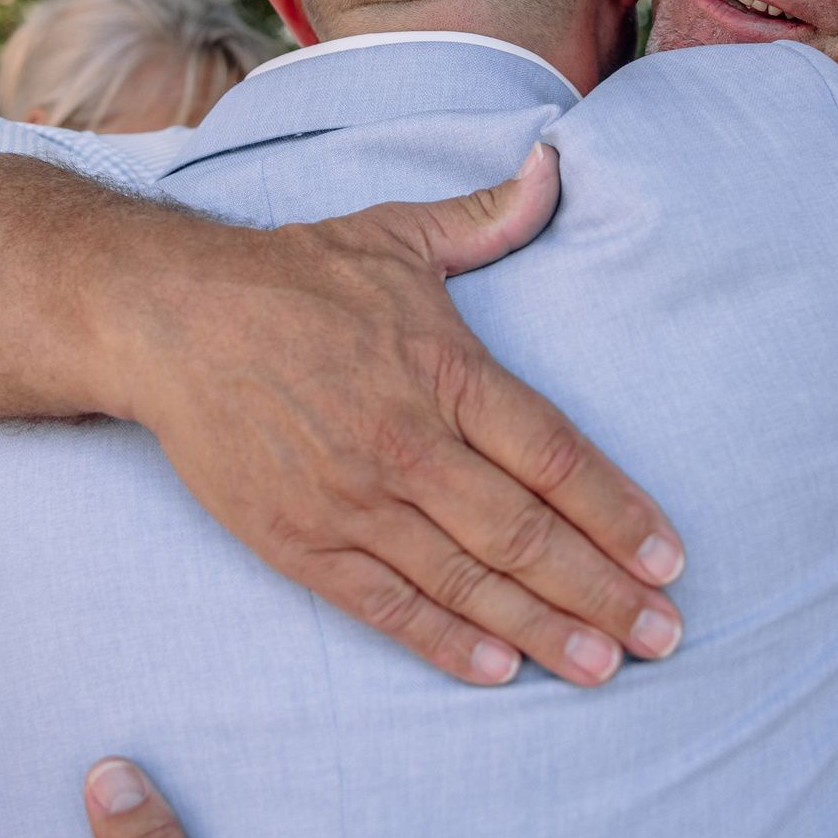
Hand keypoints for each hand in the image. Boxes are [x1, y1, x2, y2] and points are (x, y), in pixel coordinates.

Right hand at [128, 145, 686, 688]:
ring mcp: (352, 498)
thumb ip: (488, 218)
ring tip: (605, 667)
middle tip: (663, 637)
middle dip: (603, 591)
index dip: (618, 513)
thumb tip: (554, 167)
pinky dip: (446, 642)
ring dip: (543, 629)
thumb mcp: (397, 233)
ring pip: (466, 581)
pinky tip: (501, 670)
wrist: (168, 318)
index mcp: (444, 369)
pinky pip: (386, 605)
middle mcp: (408, 442)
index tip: (669, 558)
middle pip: (524, 533)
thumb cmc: (292, 276)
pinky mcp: (299, 539)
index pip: (554, 455)